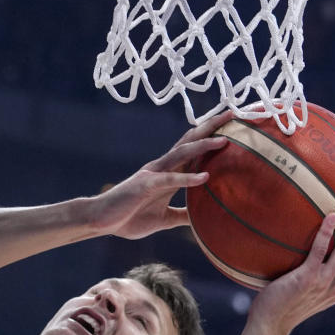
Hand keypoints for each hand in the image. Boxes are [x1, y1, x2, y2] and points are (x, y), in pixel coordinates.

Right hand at [92, 113, 231, 239]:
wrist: (99, 220)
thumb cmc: (128, 218)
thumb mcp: (164, 219)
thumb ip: (183, 215)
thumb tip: (203, 219)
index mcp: (168, 173)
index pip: (194, 148)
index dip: (213, 135)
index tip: (234, 126)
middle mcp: (162, 167)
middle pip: (191, 140)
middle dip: (212, 127)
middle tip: (235, 114)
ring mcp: (153, 174)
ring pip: (182, 153)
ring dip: (203, 146)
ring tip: (225, 140)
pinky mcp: (145, 185)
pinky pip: (170, 179)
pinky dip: (188, 177)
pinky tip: (205, 177)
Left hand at [248, 205, 334, 334]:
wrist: (268, 326)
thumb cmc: (280, 308)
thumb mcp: (304, 294)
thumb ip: (313, 279)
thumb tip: (307, 256)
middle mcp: (333, 287)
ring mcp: (321, 283)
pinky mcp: (306, 279)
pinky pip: (318, 252)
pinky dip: (326, 234)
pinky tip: (330, 217)